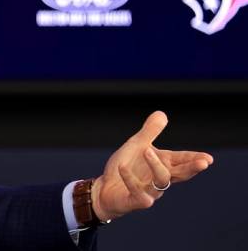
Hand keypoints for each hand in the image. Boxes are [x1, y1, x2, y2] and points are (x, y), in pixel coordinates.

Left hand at [91, 111, 213, 220]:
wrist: (106, 189)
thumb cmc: (125, 167)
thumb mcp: (136, 146)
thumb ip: (149, 132)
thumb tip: (162, 113)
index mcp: (163, 164)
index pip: (182, 161)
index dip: (195, 159)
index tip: (208, 158)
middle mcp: (159, 178)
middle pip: (180, 174)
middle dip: (192, 168)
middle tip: (203, 163)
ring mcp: (150, 191)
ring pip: (160, 180)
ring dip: (155, 165)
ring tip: (146, 150)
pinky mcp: (136, 200)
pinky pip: (138, 192)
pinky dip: (130, 180)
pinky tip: (122, 168)